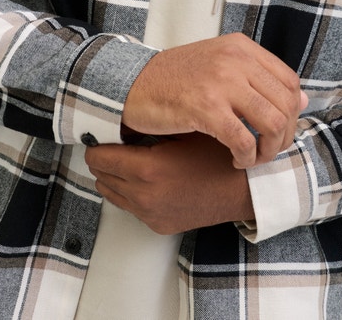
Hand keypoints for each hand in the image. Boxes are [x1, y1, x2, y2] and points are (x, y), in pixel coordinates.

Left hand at [85, 133, 254, 234]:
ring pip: (110, 193)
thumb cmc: (218, 154)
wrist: (244, 189)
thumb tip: (121, 116)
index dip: (98, 141)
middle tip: (115, 140)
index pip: (98, 158)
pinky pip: (129, 206)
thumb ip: (149, 126)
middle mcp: (144, 196)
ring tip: (131, 156)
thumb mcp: (183, 130)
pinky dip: (129, 190)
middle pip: (100, 176)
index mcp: (148, 169)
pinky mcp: (158, 225)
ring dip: (114, 175)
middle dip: (104, 158)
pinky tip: (147, 175)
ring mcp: (150, 214)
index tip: (103, 131)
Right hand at [123, 33, 306, 168]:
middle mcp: (235, 59)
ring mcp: (220, 82)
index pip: (289, 81)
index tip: (280, 130)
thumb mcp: (219, 64)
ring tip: (253, 158)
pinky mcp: (205, 107)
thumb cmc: (175, 79)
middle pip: (285, 104)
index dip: (292, 112)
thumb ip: (257, 77)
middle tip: (268, 150)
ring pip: (272, 123)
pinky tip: (235, 161)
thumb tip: (302, 101)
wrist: (132, 84)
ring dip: (269, 150)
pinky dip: (246, 158)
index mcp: (240, 47)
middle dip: (284, 136)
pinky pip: (243, 140)